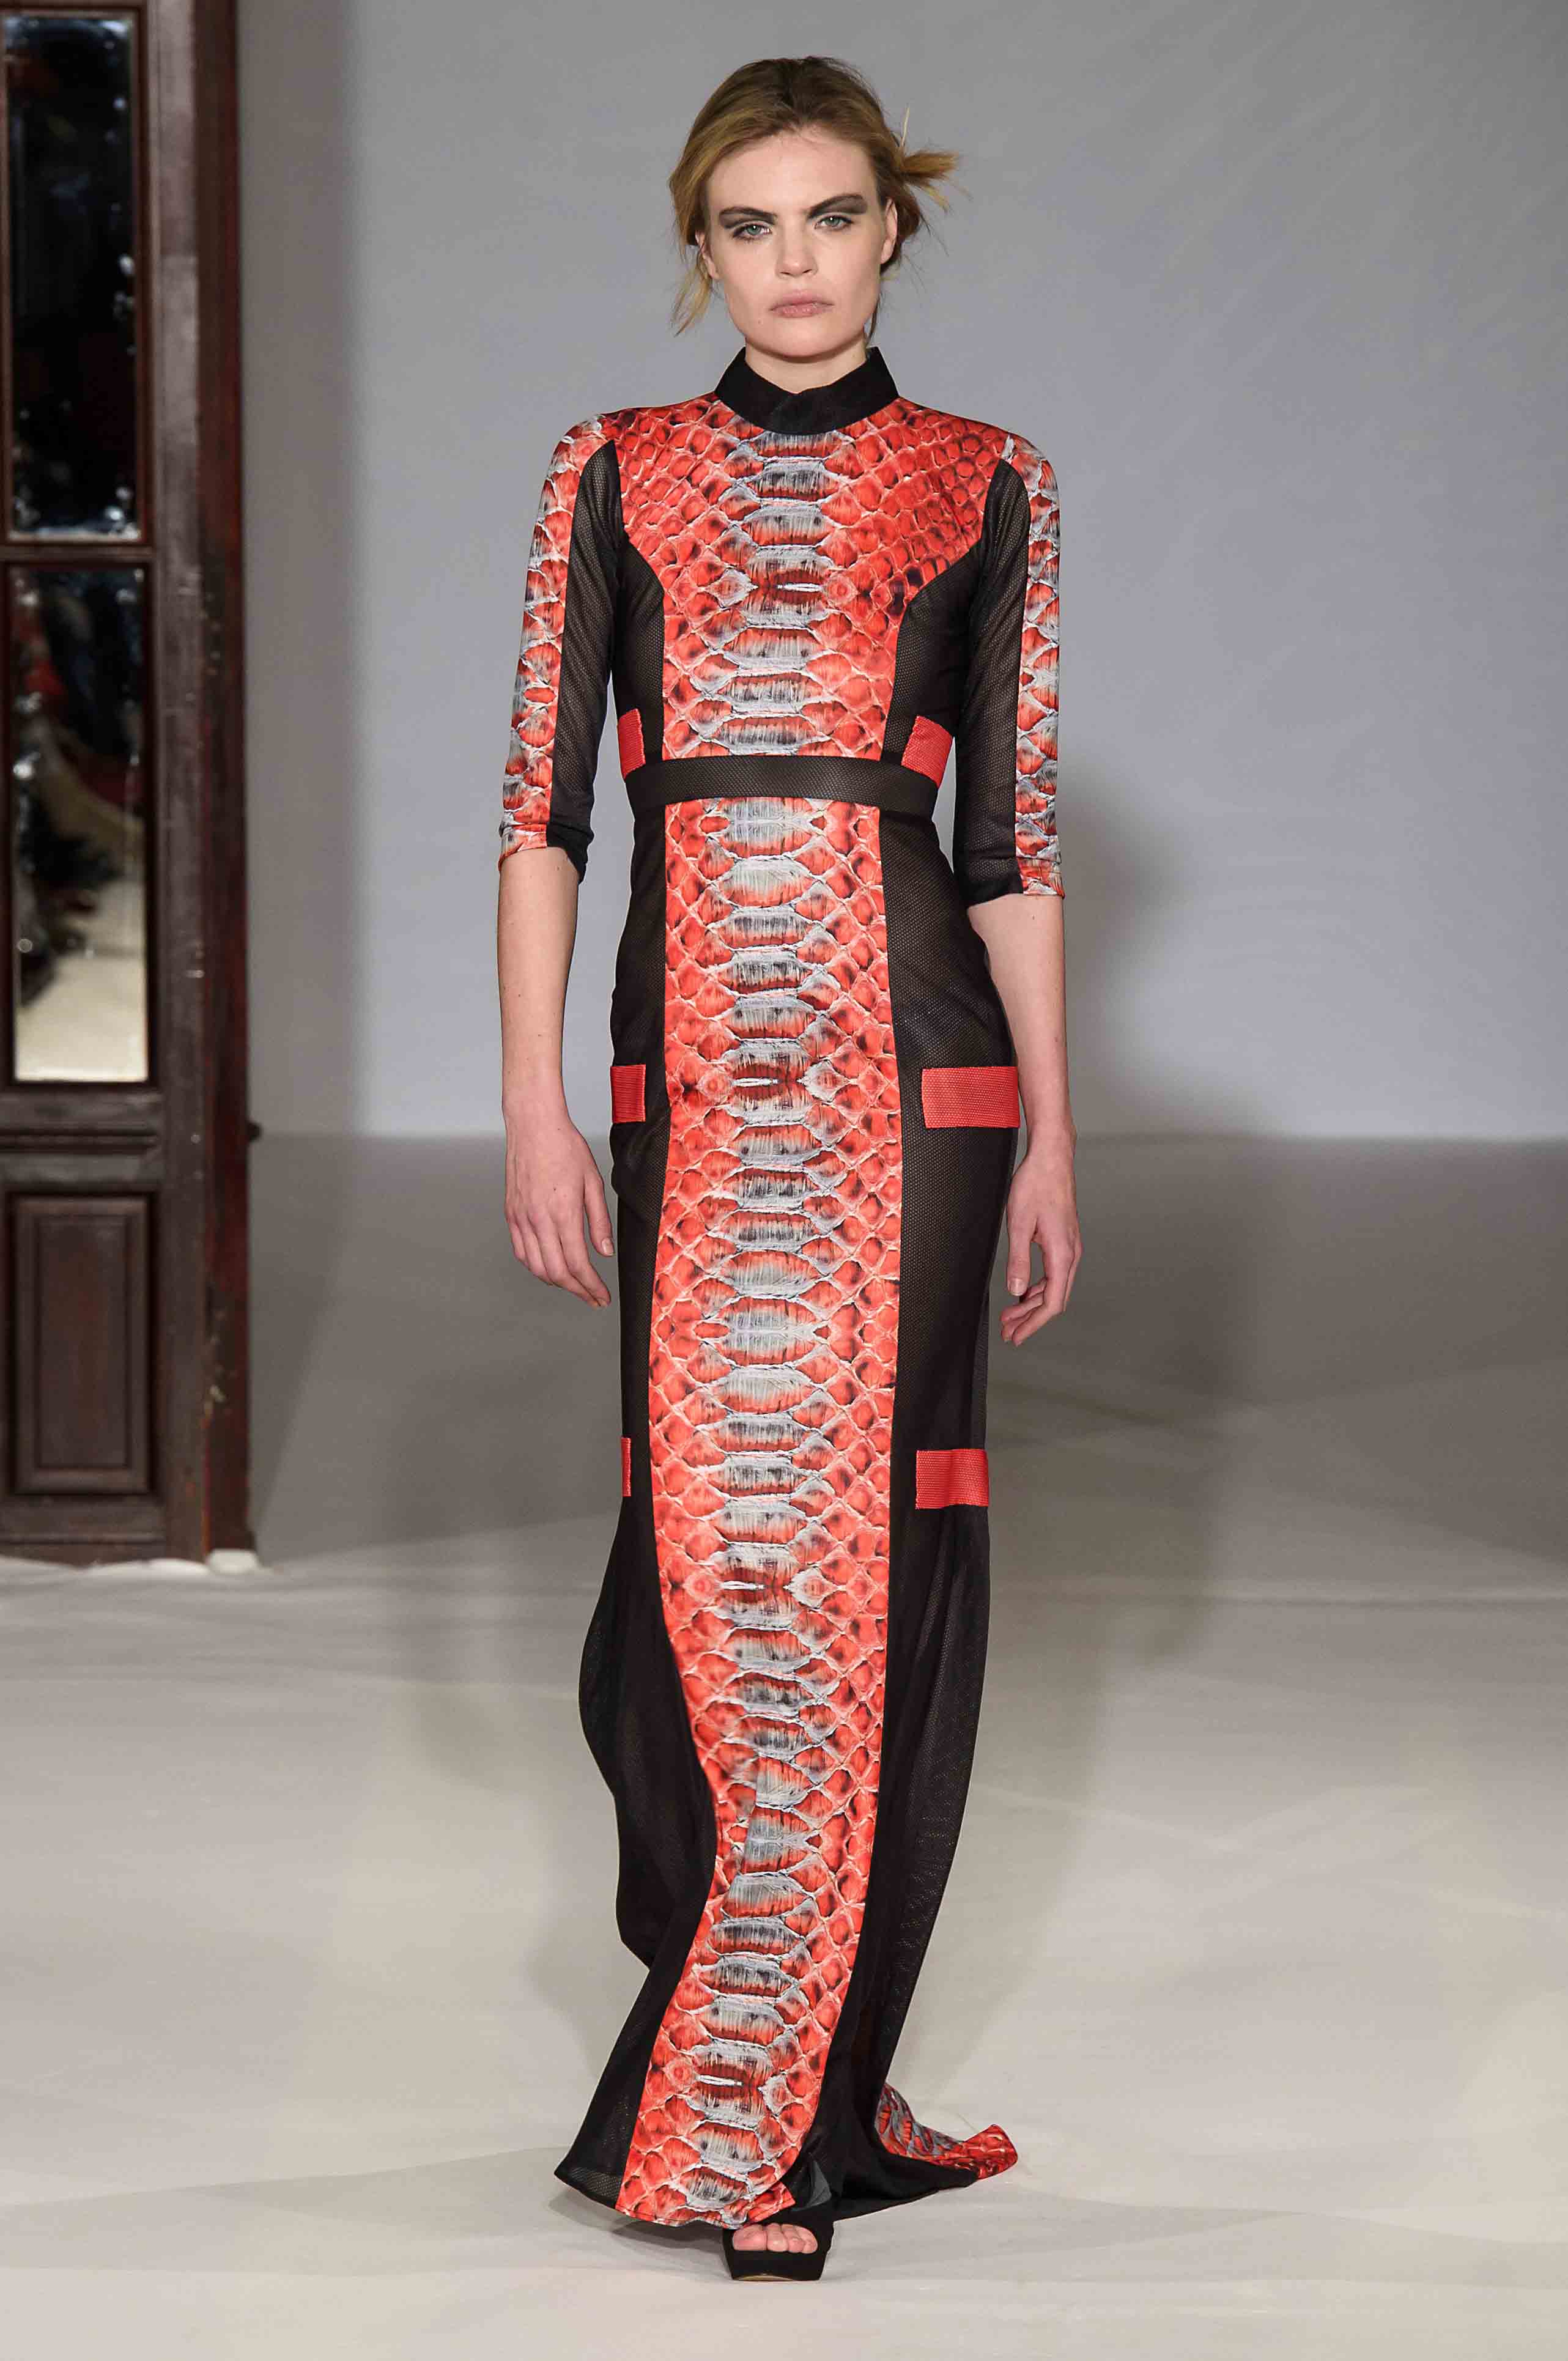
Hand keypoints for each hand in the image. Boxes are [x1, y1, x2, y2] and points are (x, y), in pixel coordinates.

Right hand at [504, 1103, 613, 1307]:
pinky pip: (521, 1251)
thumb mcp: (593, 1182)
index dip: (591, 1287)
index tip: (602, 1296)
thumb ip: (599, 1221)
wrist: (533, 1126)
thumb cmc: (565, 1147)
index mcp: (563, 1213)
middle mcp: (539, 1220)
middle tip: (592, 1297)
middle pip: (556, 1273)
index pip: (577, 1264)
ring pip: (535, 1267)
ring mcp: (521, 1218)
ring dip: (556, 1282)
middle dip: (576, 1291)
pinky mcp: (511, 1214)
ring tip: (574, 1285)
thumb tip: (604, 1252)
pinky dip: (536, 1266)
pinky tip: (549, 1266)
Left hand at [1000, 1139, 1080, 1344]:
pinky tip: (1022, 1292)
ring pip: (1054, 1287)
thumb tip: (1015, 1291)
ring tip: (1010, 1316)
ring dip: (1032, 1304)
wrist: (1051, 1159)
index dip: (1033, 1324)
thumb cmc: (1036, 1185)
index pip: (1051, 1303)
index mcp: (1062, 1255)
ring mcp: (1069, 1248)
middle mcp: (1071, 1254)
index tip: (1016, 1337)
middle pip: (1054, 1299)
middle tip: (1007, 1332)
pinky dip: (1037, 1287)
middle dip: (1030, 1319)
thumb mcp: (1019, 1224)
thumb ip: (1017, 1261)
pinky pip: (1053, 1274)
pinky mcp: (1064, 1241)